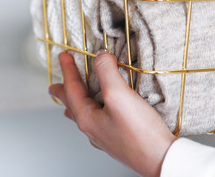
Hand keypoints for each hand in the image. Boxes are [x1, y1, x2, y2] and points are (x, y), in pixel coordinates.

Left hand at [49, 51, 175, 176]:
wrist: (160, 159)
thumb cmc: (139, 132)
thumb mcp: (119, 95)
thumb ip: (106, 72)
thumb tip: (100, 56)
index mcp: (87, 119)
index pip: (71, 89)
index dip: (67, 70)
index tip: (63, 55)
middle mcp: (93, 130)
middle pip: (72, 106)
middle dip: (63, 93)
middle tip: (54, 86)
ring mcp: (105, 137)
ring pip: (84, 116)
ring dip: (76, 105)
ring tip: (72, 102)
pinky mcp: (120, 140)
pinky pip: (99, 122)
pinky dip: (94, 111)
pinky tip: (102, 114)